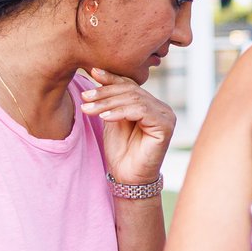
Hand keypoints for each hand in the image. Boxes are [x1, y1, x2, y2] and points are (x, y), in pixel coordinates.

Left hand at [82, 68, 176, 185]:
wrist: (128, 178)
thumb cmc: (120, 151)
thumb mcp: (112, 120)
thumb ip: (111, 100)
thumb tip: (97, 73)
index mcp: (151, 104)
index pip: (130, 86)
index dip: (111, 79)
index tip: (92, 72)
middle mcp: (161, 108)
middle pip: (132, 91)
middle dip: (105, 92)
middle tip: (85, 97)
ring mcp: (166, 116)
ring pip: (135, 99)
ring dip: (108, 103)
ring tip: (88, 109)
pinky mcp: (166, 126)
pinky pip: (141, 111)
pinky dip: (120, 112)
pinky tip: (104, 117)